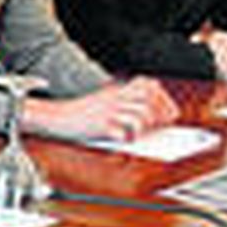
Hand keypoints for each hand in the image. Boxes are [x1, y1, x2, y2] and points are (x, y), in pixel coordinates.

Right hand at [23, 77, 178, 140]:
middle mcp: (116, 98)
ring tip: (143, 133)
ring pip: (140, 114)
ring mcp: (108, 111)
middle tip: (163, 126)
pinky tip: (127, 140)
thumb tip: (151, 120)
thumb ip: (125, 104)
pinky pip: (123, 131)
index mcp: (118, 89)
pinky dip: (130, 138)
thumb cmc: (82, 113)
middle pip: (149, 99)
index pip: (149, 86)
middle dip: (162, 113)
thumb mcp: (104, 100)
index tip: (170, 113)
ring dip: (147, 126)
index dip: (164, 99)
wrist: (56, 116)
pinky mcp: (100, 126)